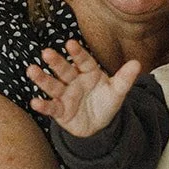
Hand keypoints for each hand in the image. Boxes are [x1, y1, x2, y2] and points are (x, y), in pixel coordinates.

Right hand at [26, 38, 140, 137]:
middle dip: (56, 62)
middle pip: (64, 70)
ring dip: (42, 78)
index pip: (83, 61)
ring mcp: (65, 95)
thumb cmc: (105, 103)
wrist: (99, 125)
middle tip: (46, 53)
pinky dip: (43, 105)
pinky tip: (34, 102)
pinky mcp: (60, 110)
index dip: (77, 53)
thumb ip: (125, 78)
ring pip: (53, 85)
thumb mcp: (117, 92)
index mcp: (89, 72)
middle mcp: (74, 80)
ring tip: (31, 70)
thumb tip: (137, 63)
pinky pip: (51, 107)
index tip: (70, 43)